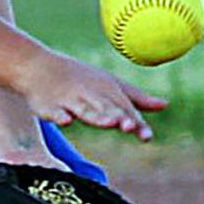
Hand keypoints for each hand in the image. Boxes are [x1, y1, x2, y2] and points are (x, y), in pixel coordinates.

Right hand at [17, 51, 167, 141]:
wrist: (38, 66)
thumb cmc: (79, 78)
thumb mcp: (108, 85)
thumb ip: (136, 98)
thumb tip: (165, 105)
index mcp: (107, 92)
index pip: (124, 109)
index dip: (136, 122)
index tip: (147, 137)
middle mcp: (90, 96)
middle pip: (107, 109)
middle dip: (119, 117)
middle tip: (130, 125)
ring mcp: (69, 101)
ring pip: (84, 110)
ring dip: (97, 116)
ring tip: (111, 121)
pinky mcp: (48, 106)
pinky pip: (54, 112)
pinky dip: (59, 115)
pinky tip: (65, 120)